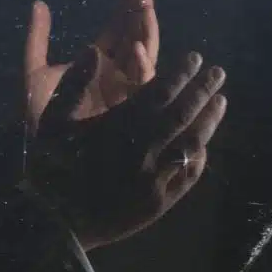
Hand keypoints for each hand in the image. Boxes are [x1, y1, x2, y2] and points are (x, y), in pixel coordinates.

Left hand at [26, 0, 159, 127]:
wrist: (40, 146)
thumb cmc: (37, 111)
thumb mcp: (34, 69)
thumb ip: (37, 37)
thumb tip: (38, 3)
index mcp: (95, 62)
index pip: (116, 30)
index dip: (124, 8)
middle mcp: (115, 74)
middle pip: (135, 37)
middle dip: (141, 13)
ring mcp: (125, 90)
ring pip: (144, 54)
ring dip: (146, 30)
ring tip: (145, 6)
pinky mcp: (131, 108)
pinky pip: (143, 84)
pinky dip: (141, 64)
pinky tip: (133, 46)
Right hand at [31, 48, 227, 250]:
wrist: (54, 221)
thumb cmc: (50, 166)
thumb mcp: (52, 119)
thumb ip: (73, 83)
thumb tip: (92, 50)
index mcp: (120, 125)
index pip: (160, 91)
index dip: (180, 73)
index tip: (195, 58)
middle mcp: (144, 147)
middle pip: (182, 113)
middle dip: (202, 90)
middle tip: (219, 73)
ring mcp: (155, 177)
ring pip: (192, 143)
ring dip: (209, 121)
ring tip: (221, 103)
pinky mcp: (159, 202)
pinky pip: (187, 176)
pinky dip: (199, 158)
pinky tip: (205, 147)